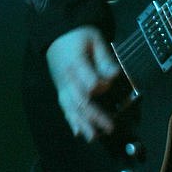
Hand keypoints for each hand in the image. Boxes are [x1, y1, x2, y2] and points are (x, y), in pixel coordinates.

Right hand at [46, 25, 120, 140]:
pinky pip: (65, 108)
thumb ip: (105, 59)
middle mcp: (67, 79)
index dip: (101, 86)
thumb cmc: (79, 36)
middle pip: (80, 101)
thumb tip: (115, 75)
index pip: (89, 82)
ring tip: (93, 137)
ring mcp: (62, 87)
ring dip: (83, 124)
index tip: (113, 83)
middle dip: (95, 116)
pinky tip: (78, 133)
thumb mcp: (95, 39)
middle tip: (110, 127)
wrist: (57, 34)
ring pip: (71, 108)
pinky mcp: (61, 91)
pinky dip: (71, 121)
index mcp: (76, 64)